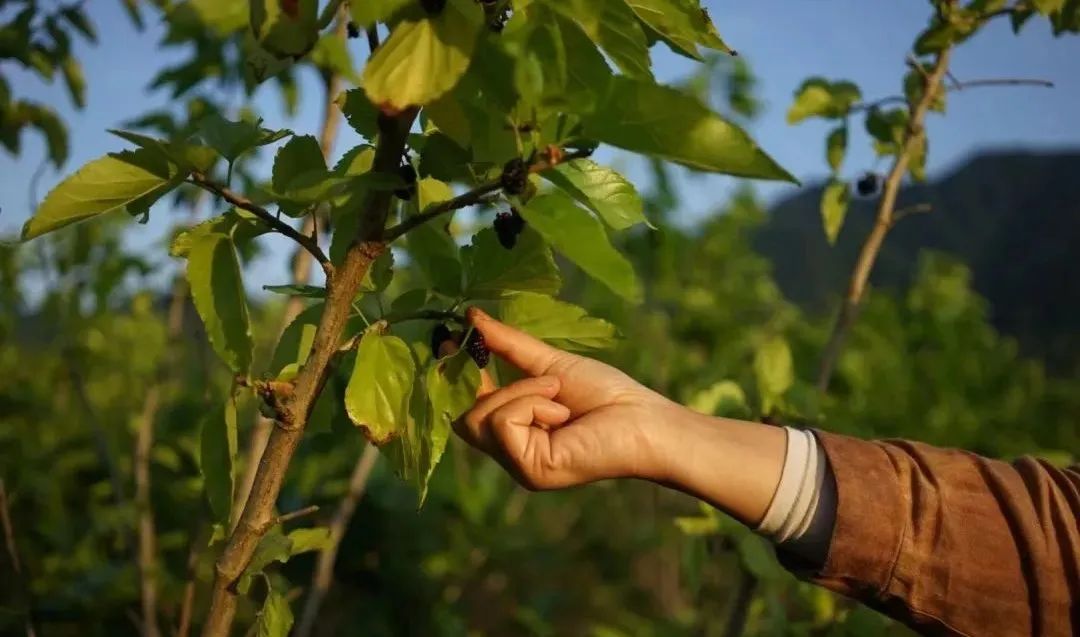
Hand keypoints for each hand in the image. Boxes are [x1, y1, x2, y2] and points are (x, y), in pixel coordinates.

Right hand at [453, 307, 684, 489]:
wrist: (643, 418)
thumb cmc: (606, 394)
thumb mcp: (550, 364)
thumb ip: (509, 345)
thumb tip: (472, 316)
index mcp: (516, 432)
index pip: (466, 408)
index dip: (455, 376)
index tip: (450, 339)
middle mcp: (513, 453)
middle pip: (463, 417)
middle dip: (483, 381)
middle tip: (498, 358)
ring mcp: (520, 465)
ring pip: (480, 417)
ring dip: (519, 391)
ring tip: (557, 392)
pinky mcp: (530, 470)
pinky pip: (503, 422)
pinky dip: (530, 403)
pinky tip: (561, 411)